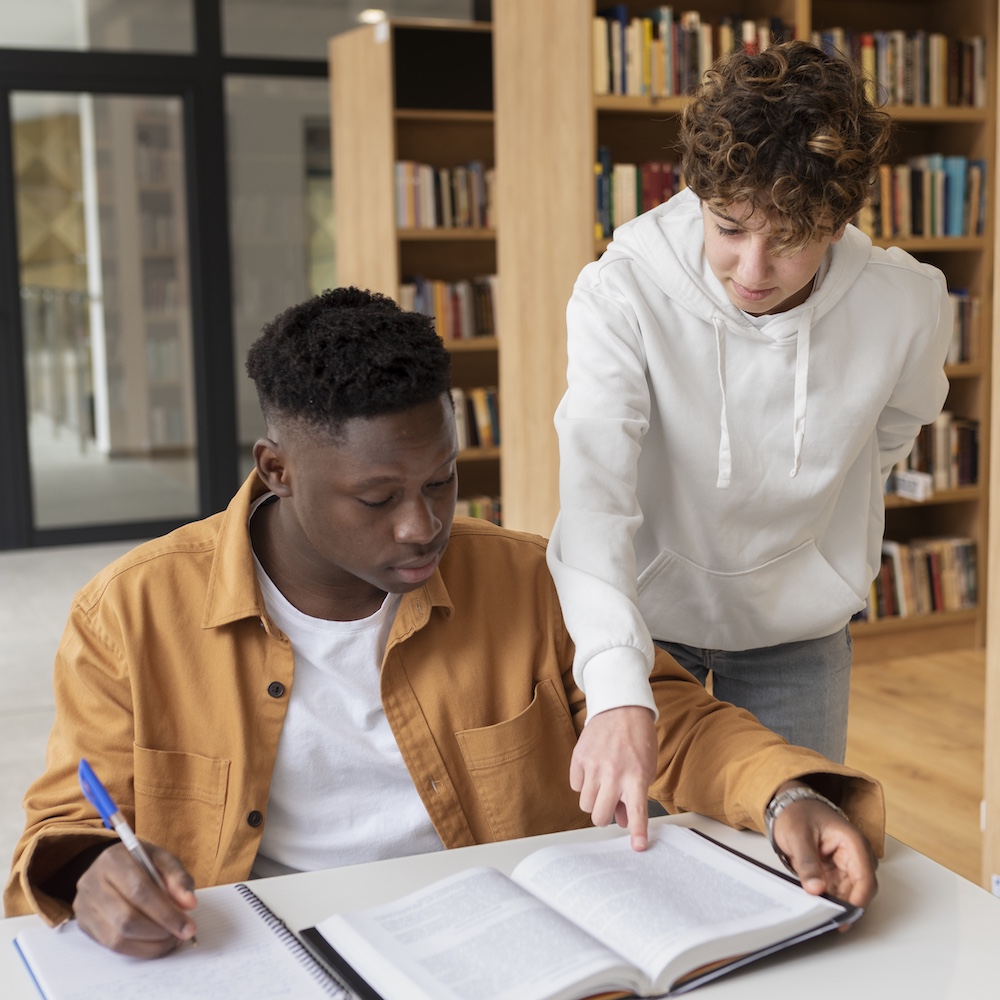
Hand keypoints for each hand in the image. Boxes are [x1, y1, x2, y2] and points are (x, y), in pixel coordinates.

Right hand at [72, 842, 197, 956]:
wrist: (112, 867)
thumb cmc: (141, 863)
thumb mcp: (162, 860)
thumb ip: (178, 879)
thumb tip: (189, 904)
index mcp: (113, 859)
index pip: (139, 891)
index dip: (166, 912)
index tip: (188, 926)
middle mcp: (92, 882)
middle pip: (126, 918)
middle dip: (159, 931)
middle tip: (181, 934)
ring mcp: (84, 906)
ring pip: (117, 937)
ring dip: (150, 944)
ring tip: (170, 939)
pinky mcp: (84, 925)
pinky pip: (111, 946)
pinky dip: (138, 949)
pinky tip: (154, 943)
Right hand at [570, 705, 656, 850]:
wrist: (621, 709)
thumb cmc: (638, 740)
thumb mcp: (645, 769)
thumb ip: (634, 796)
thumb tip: (623, 821)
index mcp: (636, 776)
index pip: (638, 811)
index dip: (638, 832)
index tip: (638, 847)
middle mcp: (614, 773)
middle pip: (600, 816)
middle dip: (604, 816)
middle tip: (609, 806)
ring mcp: (594, 765)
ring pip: (585, 804)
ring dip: (594, 800)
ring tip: (602, 785)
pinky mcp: (578, 757)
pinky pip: (576, 786)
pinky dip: (583, 784)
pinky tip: (593, 770)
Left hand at [771, 796, 878, 913]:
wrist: (790, 805)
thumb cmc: (797, 813)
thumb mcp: (798, 836)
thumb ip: (807, 863)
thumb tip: (817, 889)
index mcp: (853, 842)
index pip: (865, 877)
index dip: (858, 900)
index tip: (844, 916)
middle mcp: (856, 854)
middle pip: (861, 888)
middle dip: (847, 905)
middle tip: (829, 919)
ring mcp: (847, 864)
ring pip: (850, 892)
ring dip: (838, 904)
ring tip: (820, 913)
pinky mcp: (837, 871)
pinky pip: (839, 890)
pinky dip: (831, 898)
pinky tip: (819, 905)